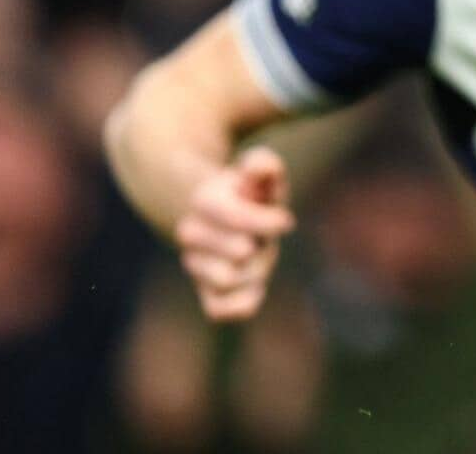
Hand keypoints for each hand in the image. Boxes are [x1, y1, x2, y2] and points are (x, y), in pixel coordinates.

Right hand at [176, 146, 294, 320]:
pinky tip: (256, 288)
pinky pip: (217, 310)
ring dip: (255, 272)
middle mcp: (189, 232)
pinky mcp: (203, 291)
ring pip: (228, 280)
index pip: (237, 218)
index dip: (268, 223)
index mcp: (203, 199)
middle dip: (262, 246)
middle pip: (239, 252)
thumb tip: (262, 168)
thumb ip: (264, 165)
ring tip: (256, 257)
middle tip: (262, 238)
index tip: (286, 222)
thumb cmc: (252, 193)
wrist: (226, 216)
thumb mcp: (261, 173)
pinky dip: (243, 302)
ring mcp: (193, 264)